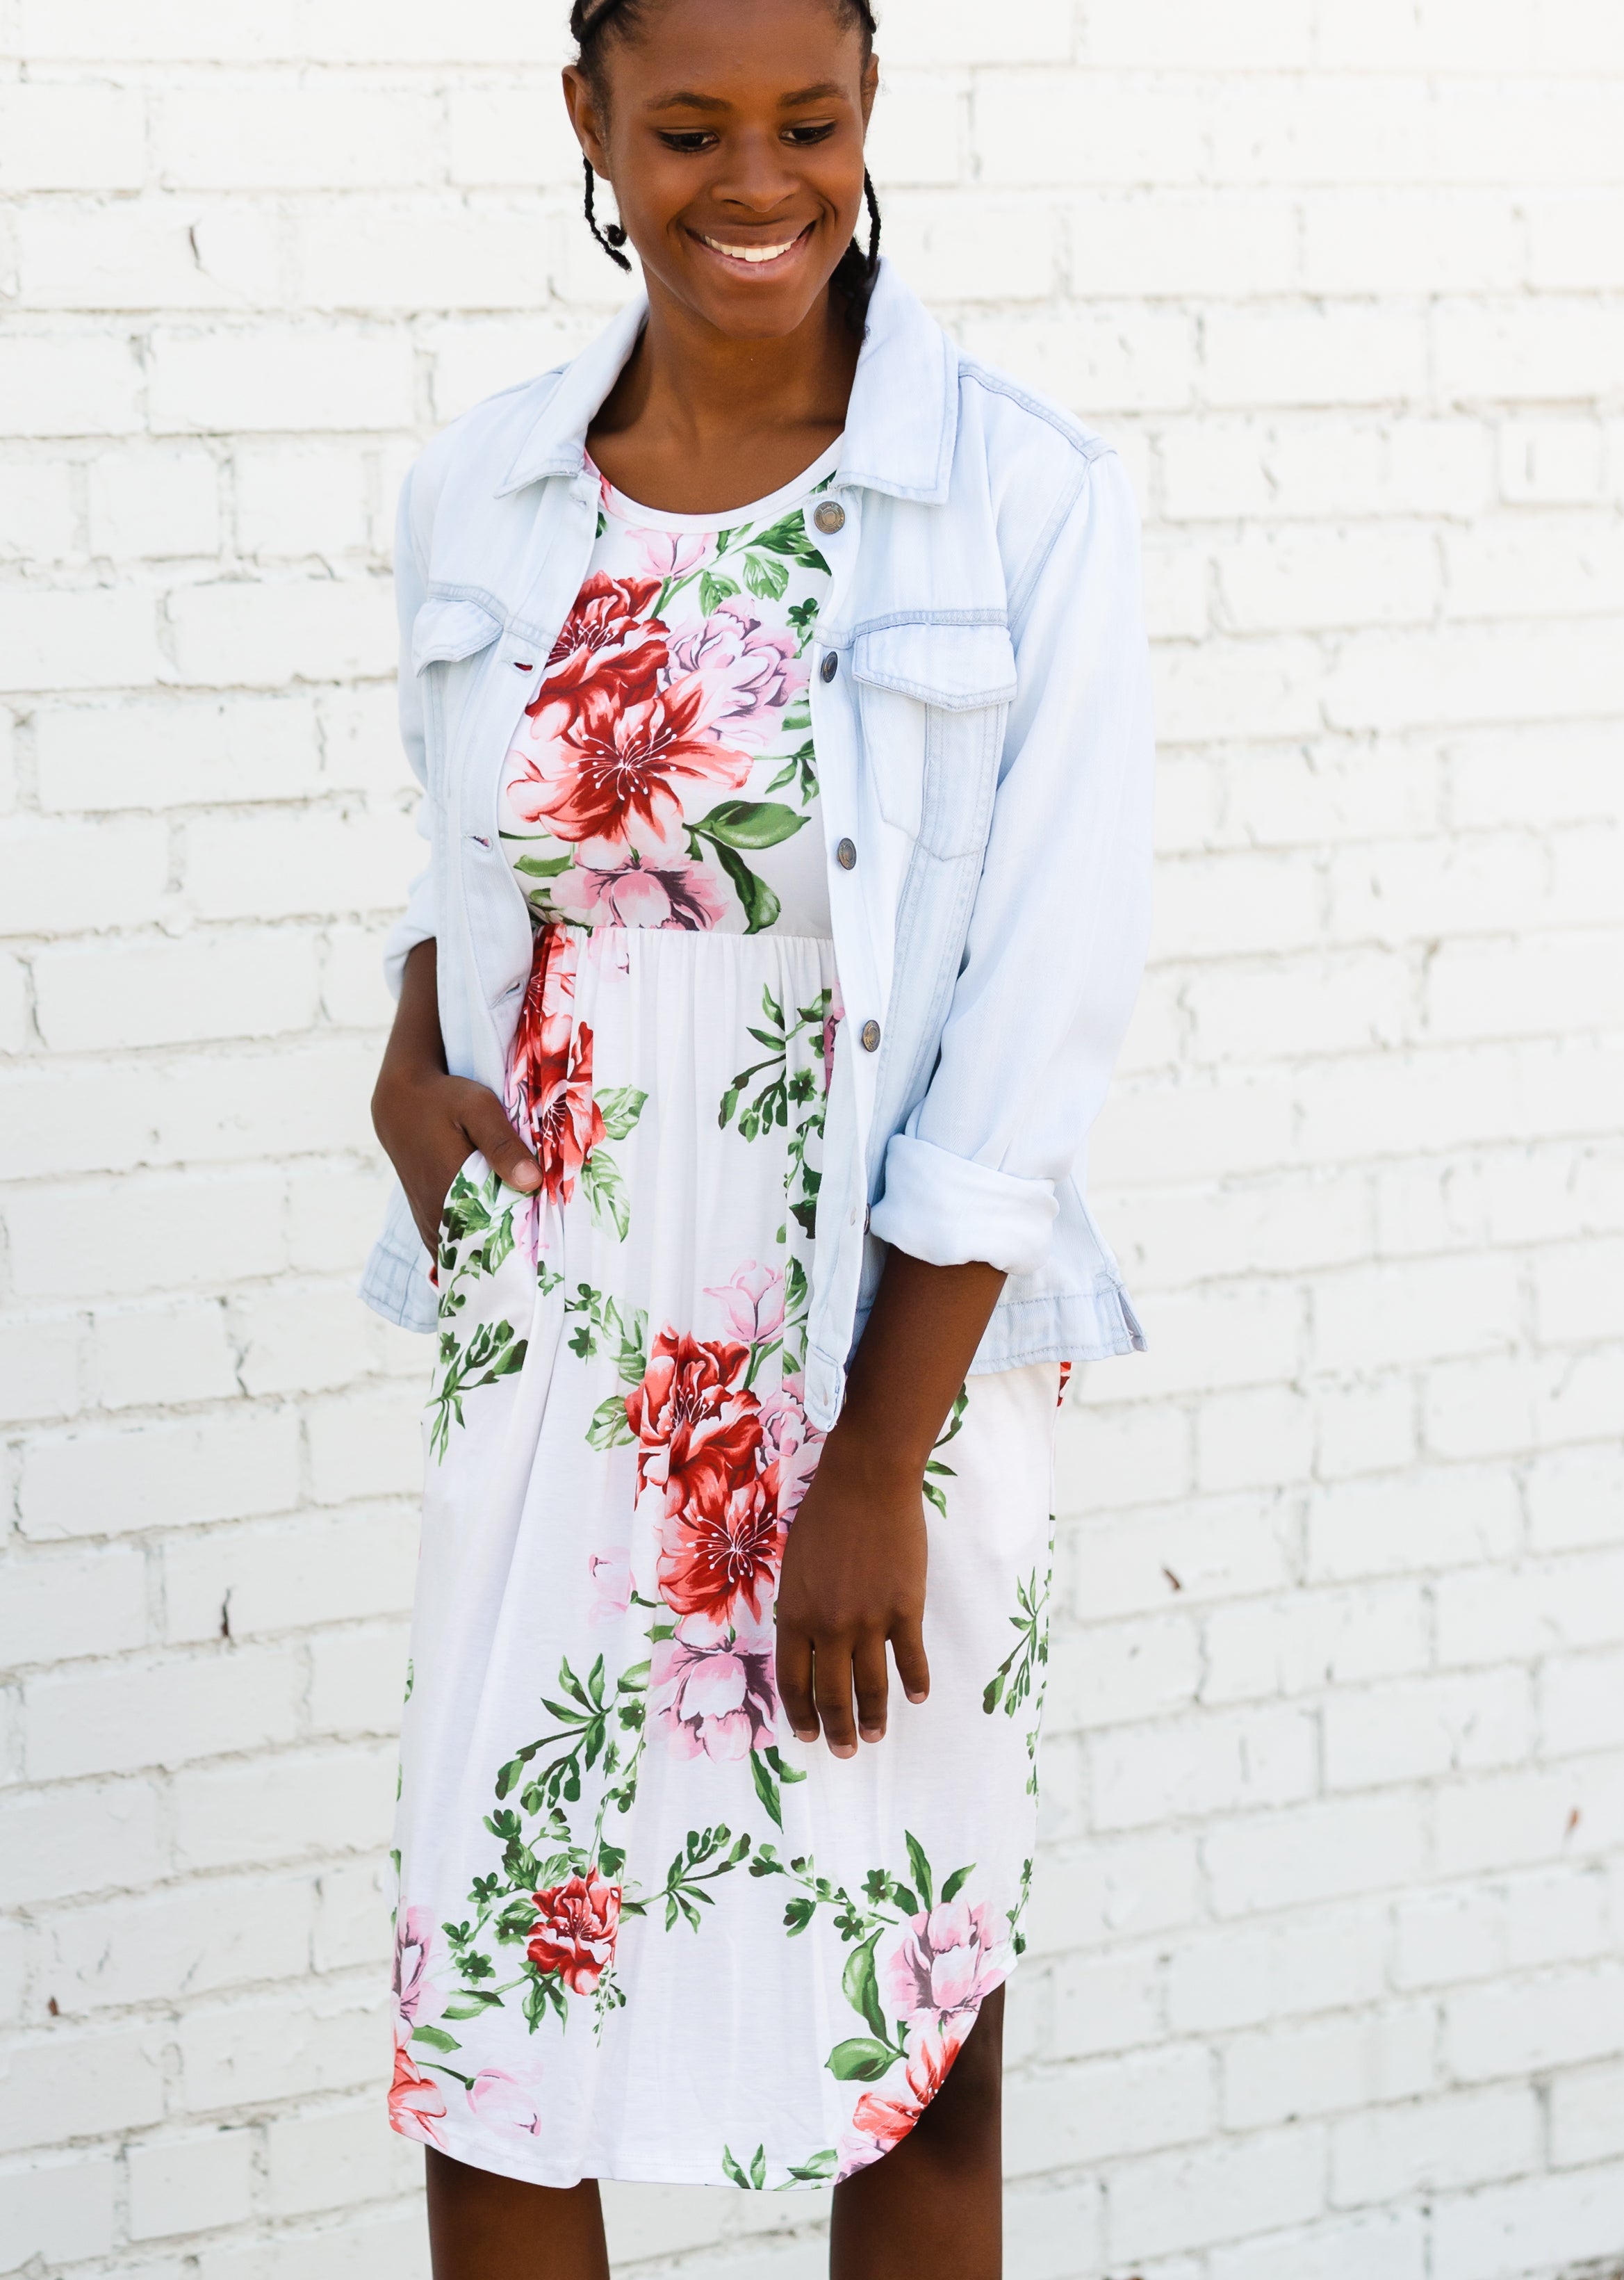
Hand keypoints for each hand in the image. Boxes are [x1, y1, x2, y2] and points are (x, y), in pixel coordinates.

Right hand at [372, 1064, 539, 1255]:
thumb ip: (503, 1145)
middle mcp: (436, 1218)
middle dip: (515, 1250)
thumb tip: (532, 1181)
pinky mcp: (428, 1224)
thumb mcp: (477, 1108)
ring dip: (496, 1247)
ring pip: (470, 1253)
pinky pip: (457, 1247)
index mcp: (450, 1194)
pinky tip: (501, 1231)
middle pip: (484, 1252)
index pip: (495, 1240)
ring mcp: (430, 1225)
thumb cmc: (442, 1101)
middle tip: (544, 1239)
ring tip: (526, 1235)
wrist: (400, 1103)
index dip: (524, 1246)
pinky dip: (478, 1243)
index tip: (549, 1241)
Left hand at [774, 1419, 930, 1759]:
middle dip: (837, 1729)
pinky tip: (917, 1697)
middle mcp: (830, 1626)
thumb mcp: (795, 1565)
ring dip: (873, 1717)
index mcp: (795, 1615)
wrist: (866, 1482)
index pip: (794, 1681)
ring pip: (872, 1685)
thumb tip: (809, 1644)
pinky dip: (915, 1682)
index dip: (801, 1713)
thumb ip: (800, 1609)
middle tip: (844, 1751)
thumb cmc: (824, 1515)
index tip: (808, 1735)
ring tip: (875, 1736)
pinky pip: (911, 1658)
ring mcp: (870, 1621)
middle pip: (833, 1693)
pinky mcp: (906, 1609)